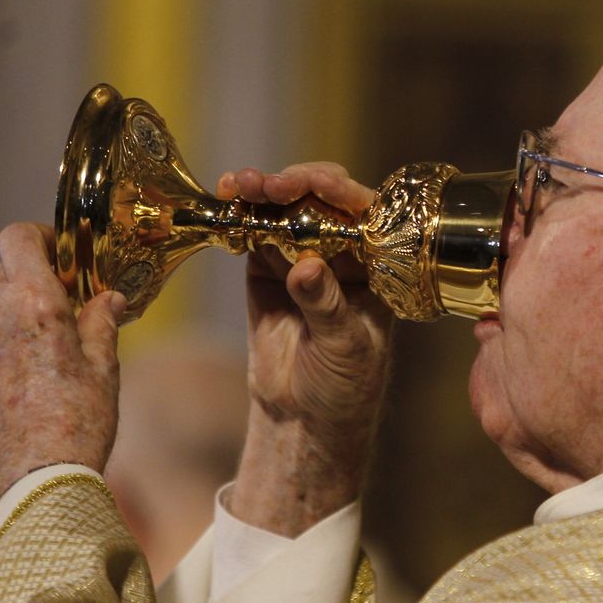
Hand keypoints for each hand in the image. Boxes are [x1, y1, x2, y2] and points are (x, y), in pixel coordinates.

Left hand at [0, 223, 126, 506]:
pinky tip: (12, 385)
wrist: (37, 484)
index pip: (17, 239)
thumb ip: (101, 321)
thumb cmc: (82, 423)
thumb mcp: (105, 367)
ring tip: (34, 354)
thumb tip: (107, 298)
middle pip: (1, 276)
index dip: (37, 239)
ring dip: (5, 319)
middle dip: (28, 284)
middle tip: (56, 309)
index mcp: (34, 303)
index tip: (56, 254)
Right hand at [217, 163, 393, 533]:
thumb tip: (307, 266)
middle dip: (295, 186)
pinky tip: (226, 204)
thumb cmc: (345, 384)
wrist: (304, 418)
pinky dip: (238, 218)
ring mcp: (300, 255)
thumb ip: (326, 305)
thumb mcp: (345, 347)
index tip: (317, 184)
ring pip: (283, 212)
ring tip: (239, 185)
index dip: (341, 192)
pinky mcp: (265, 269)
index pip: (364, 214)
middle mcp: (341, 250)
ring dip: (261, 194)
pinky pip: (252, 234)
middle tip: (269, 185)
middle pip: (320, 202)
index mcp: (376, 263)